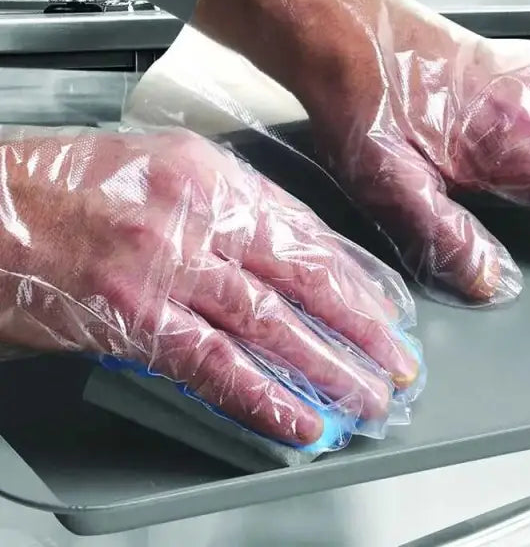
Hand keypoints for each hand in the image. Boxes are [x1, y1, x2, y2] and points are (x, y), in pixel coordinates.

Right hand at [0, 128, 419, 444]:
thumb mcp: (170, 166)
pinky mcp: (135, 319)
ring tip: (365, 399)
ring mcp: (170, 270)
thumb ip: (233, 205)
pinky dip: (262, 396)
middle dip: (359, 328)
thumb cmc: (78, 183)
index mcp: (216, 177)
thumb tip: (293, 250)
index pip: (307, 234)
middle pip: (302, 281)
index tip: (383, 310)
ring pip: (270, 327)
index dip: (352, 280)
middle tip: (396, 363)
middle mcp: (202, 219)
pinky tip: (299, 419)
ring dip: (326, 368)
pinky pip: (213, 366)